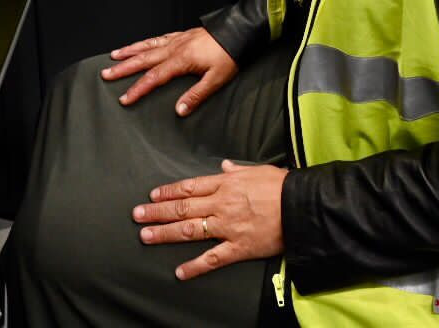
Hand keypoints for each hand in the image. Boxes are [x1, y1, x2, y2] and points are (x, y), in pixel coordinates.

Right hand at [101, 27, 236, 114]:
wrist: (238, 31)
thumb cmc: (229, 55)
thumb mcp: (217, 79)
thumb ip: (196, 95)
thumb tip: (179, 110)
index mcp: (181, 60)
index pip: (154, 77)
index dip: (137, 89)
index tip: (124, 98)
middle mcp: (174, 48)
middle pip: (143, 59)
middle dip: (123, 68)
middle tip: (106, 74)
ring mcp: (177, 40)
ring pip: (147, 45)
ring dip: (130, 51)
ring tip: (113, 56)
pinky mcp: (182, 35)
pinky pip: (157, 38)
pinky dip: (145, 41)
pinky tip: (140, 44)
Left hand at [133, 160, 287, 279]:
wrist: (301, 206)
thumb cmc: (282, 186)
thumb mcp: (258, 170)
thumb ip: (237, 170)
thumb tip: (224, 166)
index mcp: (225, 184)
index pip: (190, 187)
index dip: (169, 191)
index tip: (153, 194)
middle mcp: (221, 204)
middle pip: (182, 208)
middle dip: (157, 211)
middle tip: (137, 215)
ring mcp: (227, 227)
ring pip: (189, 230)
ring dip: (165, 233)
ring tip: (145, 236)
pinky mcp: (238, 247)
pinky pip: (212, 258)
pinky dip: (194, 266)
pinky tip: (179, 272)